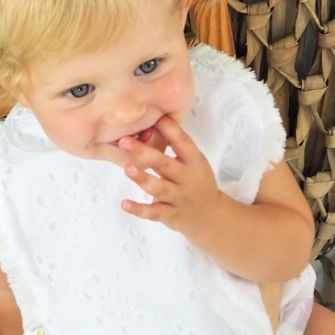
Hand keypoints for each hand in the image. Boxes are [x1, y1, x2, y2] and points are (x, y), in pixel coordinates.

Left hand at [118, 115, 220, 240]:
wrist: (210, 216)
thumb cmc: (197, 182)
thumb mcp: (194, 161)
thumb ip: (177, 146)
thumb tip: (153, 122)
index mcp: (194, 161)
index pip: (183, 142)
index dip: (170, 129)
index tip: (154, 118)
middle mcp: (187, 179)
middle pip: (165, 164)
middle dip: (145, 153)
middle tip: (125, 142)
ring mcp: (178, 198)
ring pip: (160, 188)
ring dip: (143, 179)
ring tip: (128, 168)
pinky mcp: (170, 215)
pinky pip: (153, 213)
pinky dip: (139, 210)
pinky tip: (124, 203)